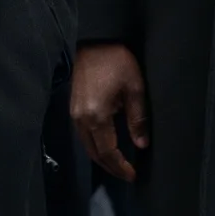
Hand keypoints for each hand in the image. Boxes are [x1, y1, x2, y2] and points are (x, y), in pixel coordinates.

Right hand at [71, 44, 147, 182]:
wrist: (94, 40)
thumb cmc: (117, 62)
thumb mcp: (134, 88)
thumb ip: (137, 118)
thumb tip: (141, 145)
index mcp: (96, 116)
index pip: (108, 152)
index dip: (120, 166)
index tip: (133, 175)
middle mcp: (81, 120)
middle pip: (94, 153)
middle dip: (111, 167)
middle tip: (126, 174)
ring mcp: (74, 114)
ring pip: (87, 146)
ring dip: (102, 158)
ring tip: (119, 164)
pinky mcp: (73, 108)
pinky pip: (83, 136)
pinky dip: (95, 146)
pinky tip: (107, 146)